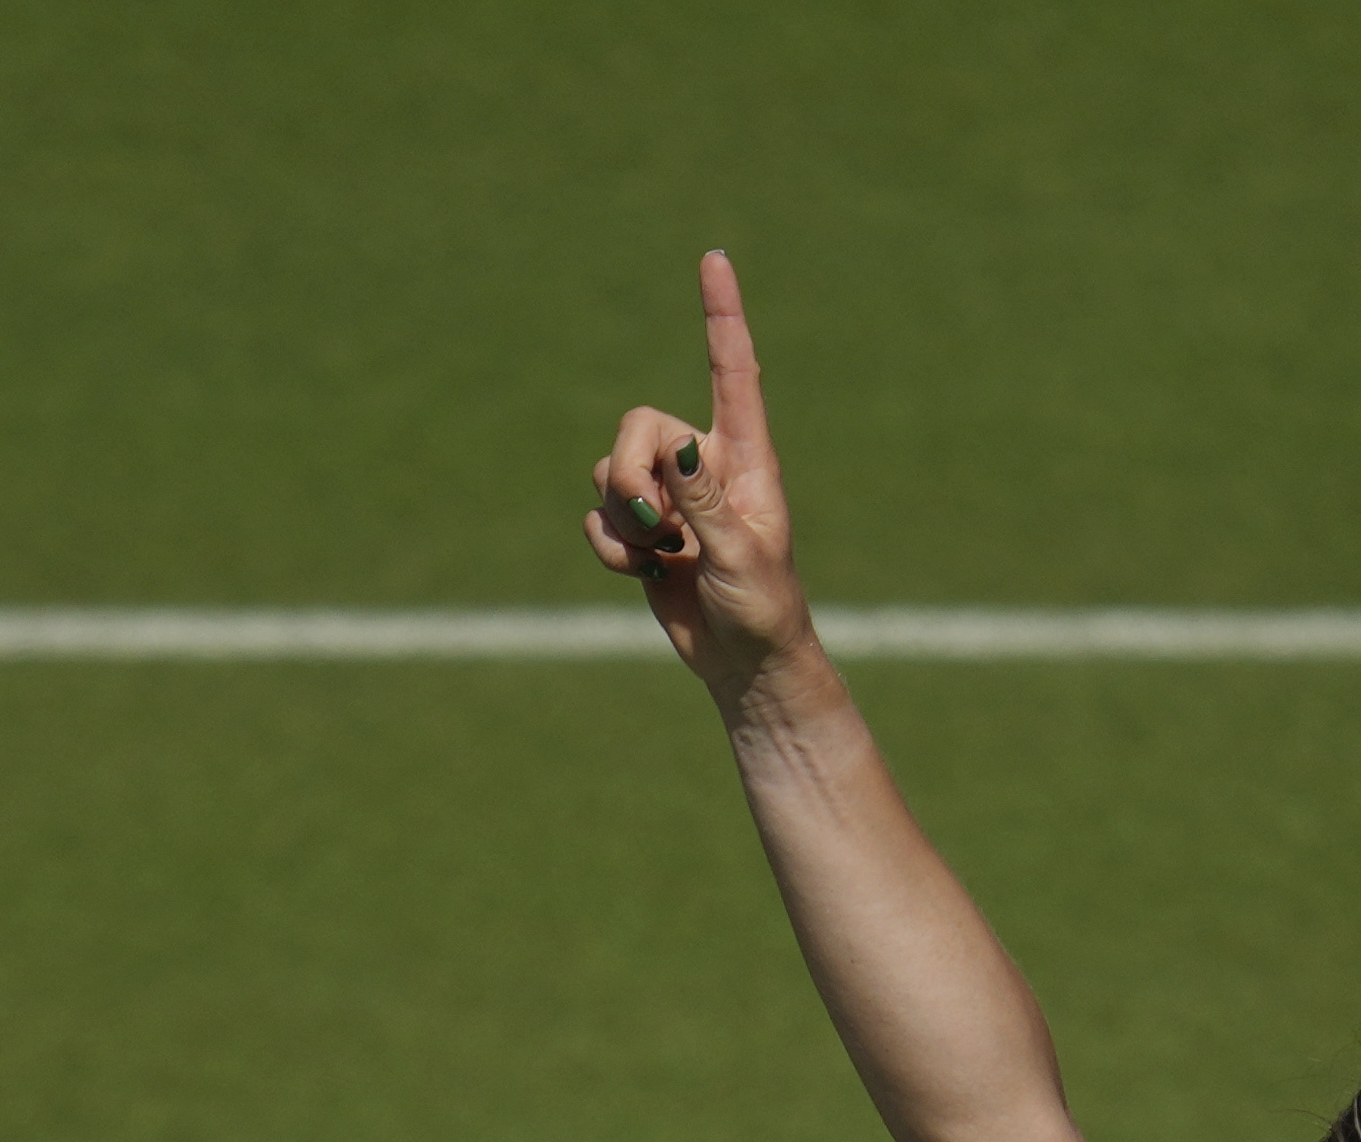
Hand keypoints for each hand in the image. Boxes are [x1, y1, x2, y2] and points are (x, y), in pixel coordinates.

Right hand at [579, 249, 813, 699]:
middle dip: (629, 471)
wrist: (744, 664)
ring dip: (623, 520)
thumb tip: (680, 448)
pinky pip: (598, 516)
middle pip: (638, 425)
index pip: (731, 368)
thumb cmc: (763, 607)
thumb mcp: (742, 555)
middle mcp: (703, 464)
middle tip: (653, 523)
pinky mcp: (639, 531)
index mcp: (744, 456)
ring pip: (610, 471)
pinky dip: (610, 548)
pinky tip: (645, 574)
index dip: (722, 313)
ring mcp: (668, 496)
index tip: (715, 259)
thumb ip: (706, 502)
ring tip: (661, 557)